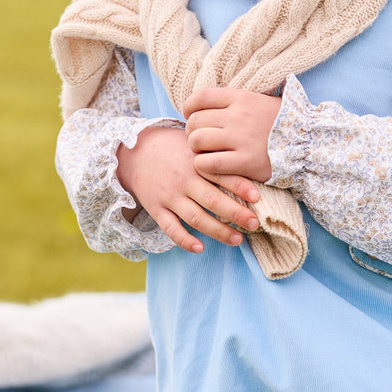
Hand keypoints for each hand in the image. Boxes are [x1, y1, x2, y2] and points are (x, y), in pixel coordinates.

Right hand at [116, 125, 260, 253]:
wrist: (134, 152)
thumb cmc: (172, 148)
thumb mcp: (193, 143)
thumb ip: (214, 152)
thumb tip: (246, 158)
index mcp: (196, 162)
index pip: (221, 175)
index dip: (240, 186)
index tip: (257, 197)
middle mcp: (184, 180)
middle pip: (213, 200)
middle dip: (235, 213)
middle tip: (254, 224)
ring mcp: (169, 196)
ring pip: (196, 218)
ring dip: (218, 231)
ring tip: (237, 239)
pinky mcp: (156, 209)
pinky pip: (171, 228)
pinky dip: (184, 240)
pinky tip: (200, 248)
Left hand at [183, 87, 280, 184]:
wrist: (307, 143)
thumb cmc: (281, 123)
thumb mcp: (259, 101)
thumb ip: (235, 101)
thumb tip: (207, 104)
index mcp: (240, 98)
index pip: (200, 98)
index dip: (189, 109)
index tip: (192, 117)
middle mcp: (237, 115)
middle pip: (195, 121)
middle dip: (192, 132)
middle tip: (201, 141)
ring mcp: (240, 138)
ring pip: (197, 141)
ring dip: (196, 149)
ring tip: (205, 153)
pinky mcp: (244, 162)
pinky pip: (207, 163)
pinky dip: (203, 166)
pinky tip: (211, 167)